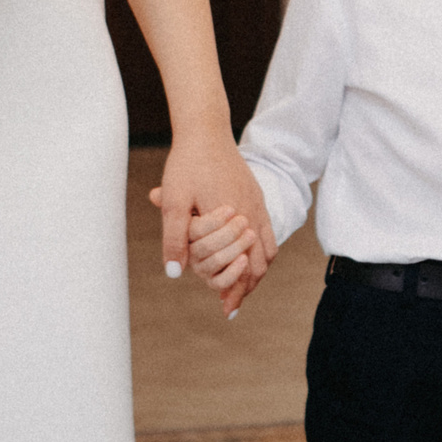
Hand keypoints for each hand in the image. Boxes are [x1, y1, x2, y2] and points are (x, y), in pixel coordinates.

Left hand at [150, 136, 276, 314]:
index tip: (228, 311)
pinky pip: (267, 230)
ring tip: (240, 283)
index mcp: (236, 219)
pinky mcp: (255, 193)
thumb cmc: (187, 164)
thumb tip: (176, 274)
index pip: (245, 268)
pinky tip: (246, 252)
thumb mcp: (174, 202)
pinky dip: (260, 248)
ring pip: (267, 247)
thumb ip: (175, 239)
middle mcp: (252, 213)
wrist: (204, 129)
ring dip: (256, 269)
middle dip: (248, 286)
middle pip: (261, 263)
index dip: (236, 292)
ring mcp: (257, 203)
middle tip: (232, 304)